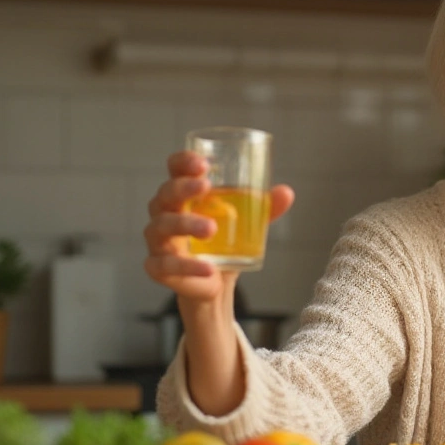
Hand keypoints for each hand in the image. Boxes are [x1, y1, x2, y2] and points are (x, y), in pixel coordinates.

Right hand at [143, 151, 294, 301]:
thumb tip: (286, 192)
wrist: (216, 282)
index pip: (174, 169)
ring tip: (211, 229)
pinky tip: (209, 268)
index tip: (204, 163)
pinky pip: (165, 265)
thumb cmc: (224, 242)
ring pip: (162, 227)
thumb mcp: (247, 222)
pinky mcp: (158, 267)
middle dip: (183, 188)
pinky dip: (187, 267)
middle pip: (165, 194)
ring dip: (185, 224)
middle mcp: (164, 213)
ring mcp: (158, 240)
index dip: (183, 162)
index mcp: (183, 195)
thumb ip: (264, 207)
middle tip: (205, 187)